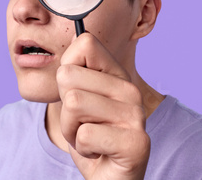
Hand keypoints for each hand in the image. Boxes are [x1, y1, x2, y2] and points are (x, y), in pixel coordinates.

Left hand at [56, 33, 149, 179]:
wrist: (107, 177)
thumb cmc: (89, 137)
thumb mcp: (76, 99)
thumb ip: (75, 71)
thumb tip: (79, 35)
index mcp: (117, 75)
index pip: (84, 43)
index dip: (67, 70)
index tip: (78, 92)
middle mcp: (130, 90)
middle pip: (68, 76)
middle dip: (65, 107)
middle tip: (83, 123)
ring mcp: (135, 116)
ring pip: (73, 103)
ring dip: (71, 129)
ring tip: (89, 137)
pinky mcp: (136, 143)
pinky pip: (84, 134)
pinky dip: (82, 148)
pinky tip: (98, 151)